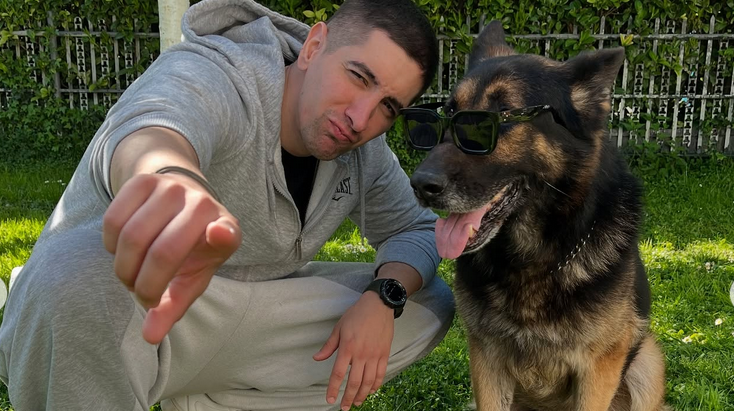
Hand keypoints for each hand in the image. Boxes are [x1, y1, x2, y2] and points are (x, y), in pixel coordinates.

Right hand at [102, 172, 240, 343]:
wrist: (182, 196)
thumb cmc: (191, 247)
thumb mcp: (193, 277)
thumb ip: (174, 306)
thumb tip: (150, 337)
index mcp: (225, 229)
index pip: (226, 233)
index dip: (222, 235)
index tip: (219, 235)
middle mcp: (202, 204)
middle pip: (161, 253)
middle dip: (143, 285)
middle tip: (142, 295)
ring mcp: (172, 188)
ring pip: (131, 237)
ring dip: (124, 268)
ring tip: (131, 276)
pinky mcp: (143, 180)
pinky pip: (113, 221)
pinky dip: (111, 246)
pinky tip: (123, 251)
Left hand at [313, 291, 393, 409]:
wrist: (379, 305)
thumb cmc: (356, 315)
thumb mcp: (339, 328)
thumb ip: (329, 346)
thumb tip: (316, 358)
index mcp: (347, 347)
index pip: (338, 373)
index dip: (333, 389)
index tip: (330, 399)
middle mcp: (362, 354)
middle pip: (355, 382)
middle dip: (348, 397)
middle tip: (343, 408)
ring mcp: (375, 355)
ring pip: (368, 381)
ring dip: (362, 395)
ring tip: (356, 403)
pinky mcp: (385, 353)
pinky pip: (381, 374)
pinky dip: (376, 385)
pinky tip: (371, 391)